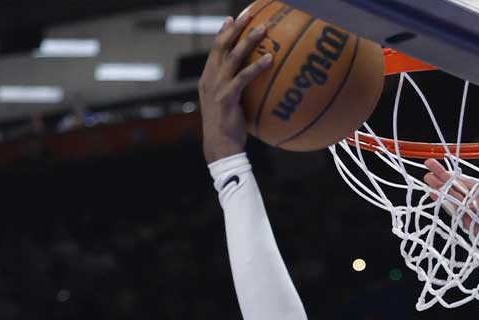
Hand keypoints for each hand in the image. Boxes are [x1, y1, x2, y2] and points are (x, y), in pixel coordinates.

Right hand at [198, 11, 274, 162]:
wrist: (220, 147)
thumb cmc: (229, 128)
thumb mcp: (231, 105)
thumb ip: (237, 90)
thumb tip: (257, 84)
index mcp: (208, 78)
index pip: (215, 49)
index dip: (224, 32)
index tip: (234, 18)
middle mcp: (209, 78)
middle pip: (221, 46)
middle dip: (235, 28)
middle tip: (249, 13)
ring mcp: (216, 87)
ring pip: (232, 57)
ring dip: (248, 40)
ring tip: (263, 28)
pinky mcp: (226, 98)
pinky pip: (243, 77)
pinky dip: (256, 66)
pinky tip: (269, 58)